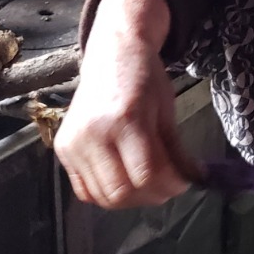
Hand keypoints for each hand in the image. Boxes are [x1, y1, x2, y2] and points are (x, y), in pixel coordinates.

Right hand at [54, 0, 200, 207]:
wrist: (113, 53)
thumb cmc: (145, 77)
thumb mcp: (166, 110)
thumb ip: (175, 150)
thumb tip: (191, 180)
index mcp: (126, 119)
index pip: (147, 174)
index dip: (170, 186)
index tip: (184, 183)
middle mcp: (94, 133)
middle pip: (122, 191)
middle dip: (151, 196)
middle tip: (167, 188)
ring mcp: (74, 142)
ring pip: (102, 196)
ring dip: (130, 199)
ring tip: (146, 185)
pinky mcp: (62, 148)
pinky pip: (83, 189)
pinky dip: (105, 194)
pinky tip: (123, 180)